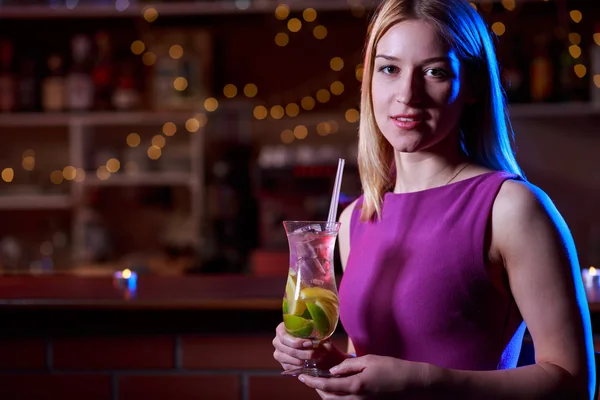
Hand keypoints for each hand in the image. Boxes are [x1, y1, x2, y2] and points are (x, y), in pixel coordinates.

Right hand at [272, 322, 348, 371]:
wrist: (310, 343)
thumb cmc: (310, 333)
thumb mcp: (313, 329)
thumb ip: (316, 332)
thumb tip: (323, 340)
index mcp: (281, 330)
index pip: (285, 337)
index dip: (297, 342)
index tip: (310, 343)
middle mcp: (277, 342)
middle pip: (289, 350)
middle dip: (304, 353)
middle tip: (316, 353)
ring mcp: (278, 354)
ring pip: (292, 360)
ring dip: (305, 360)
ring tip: (316, 358)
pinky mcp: (283, 364)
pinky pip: (292, 368)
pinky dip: (302, 367)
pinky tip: (310, 363)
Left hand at [298, 354, 429, 398]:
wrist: (411, 383)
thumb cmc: (391, 368)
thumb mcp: (368, 360)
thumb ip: (348, 366)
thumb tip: (333, 371)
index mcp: (355, 386)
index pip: (327, 386)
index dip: (311, 382)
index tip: (301, 377)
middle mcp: (357, 399)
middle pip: (329, 398)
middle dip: (317, 390)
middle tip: (310, 378)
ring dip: (327, 394)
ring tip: (322, 382)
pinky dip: (338, 397)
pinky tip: (338, 387)